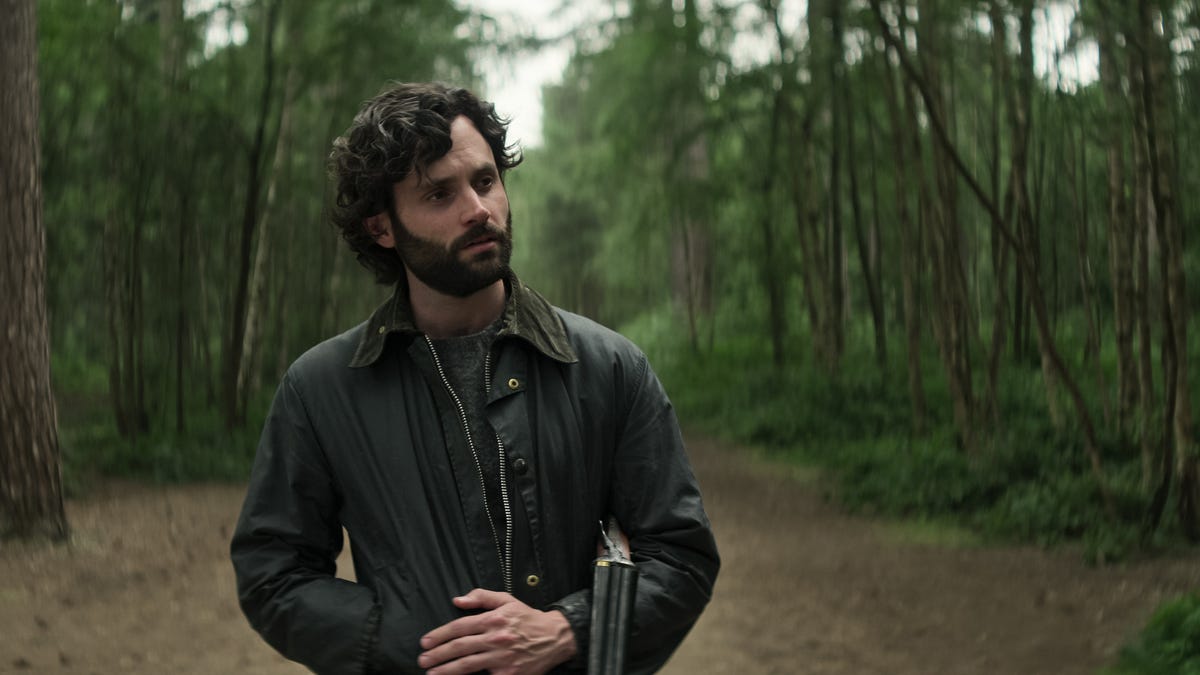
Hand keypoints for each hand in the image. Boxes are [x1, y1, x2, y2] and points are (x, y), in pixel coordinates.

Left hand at [417, 589, 576, 674]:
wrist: (555, 638)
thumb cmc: (528, 619)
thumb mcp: (507, 600)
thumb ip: (481, 597)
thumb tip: (458, 600)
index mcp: (494, 619)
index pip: (460, 627)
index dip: (440, 634)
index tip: (426, 641)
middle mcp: (496, 638)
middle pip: (460, 647)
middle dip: (438, 654)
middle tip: (423, 659)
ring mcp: (502, 658)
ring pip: (468, 664)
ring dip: (447, 669)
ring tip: (432, 673)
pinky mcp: (508, 673)